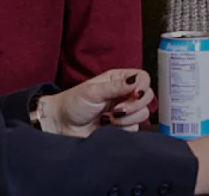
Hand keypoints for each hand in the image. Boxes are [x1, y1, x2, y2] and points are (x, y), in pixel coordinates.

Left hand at [39, 69, 154, 137]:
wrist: (62, 125)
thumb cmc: (72, 104)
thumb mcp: (93, 91)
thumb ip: (117, 87)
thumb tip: (136, 82)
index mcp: (118, 80)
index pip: (143, 78)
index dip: (142, 87)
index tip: (135, 94)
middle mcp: (124, 94)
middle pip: (147, 97)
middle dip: (133, 106)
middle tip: (117, 110)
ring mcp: (125, 111)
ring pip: (143, 114)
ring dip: (125, 119)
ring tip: (107, 119)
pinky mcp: (123, 127)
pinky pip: (135, 128)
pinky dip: (122, 129)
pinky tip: (107, 126)